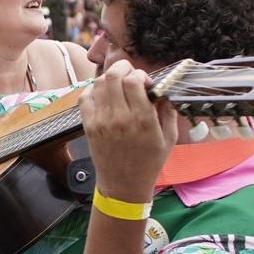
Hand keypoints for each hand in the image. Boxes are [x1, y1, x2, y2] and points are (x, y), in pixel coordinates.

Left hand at [79, 60, 177, 200]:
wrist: (123, 184)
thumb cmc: (149, 162)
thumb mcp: (169, 138)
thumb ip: (168, 111)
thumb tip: (163, 90)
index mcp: (142, 119)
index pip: (134, 80)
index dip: (141, 75)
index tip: (146, 84)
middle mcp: (119, 117)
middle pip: (113, 76)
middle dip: (123, 68)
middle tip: (130, 76)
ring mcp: (101, 121)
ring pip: (98, 83)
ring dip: (109, 78)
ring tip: (118, 86)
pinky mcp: (88, 126)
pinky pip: (84, 97)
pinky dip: (93, 90)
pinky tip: (103, 95)